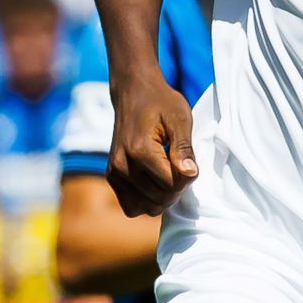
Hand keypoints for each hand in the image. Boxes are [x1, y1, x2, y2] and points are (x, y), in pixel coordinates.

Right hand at [109, 70, 198, 216]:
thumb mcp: (180, 119)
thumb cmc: (161, 103)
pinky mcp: (112, 177)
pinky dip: (147, 199)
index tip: (189, 161)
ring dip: (163, 196)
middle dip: (177, 188)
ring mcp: (114, 174)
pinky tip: (156, 181)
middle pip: (159, 199)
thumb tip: (190, 173)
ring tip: (169, 174)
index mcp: (139, 151)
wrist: (133, 94)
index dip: (188, 177)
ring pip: (146, 207)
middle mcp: (122, 166)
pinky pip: (131, 206)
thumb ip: (184, 147)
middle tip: (181, 167)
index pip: (171, 185)